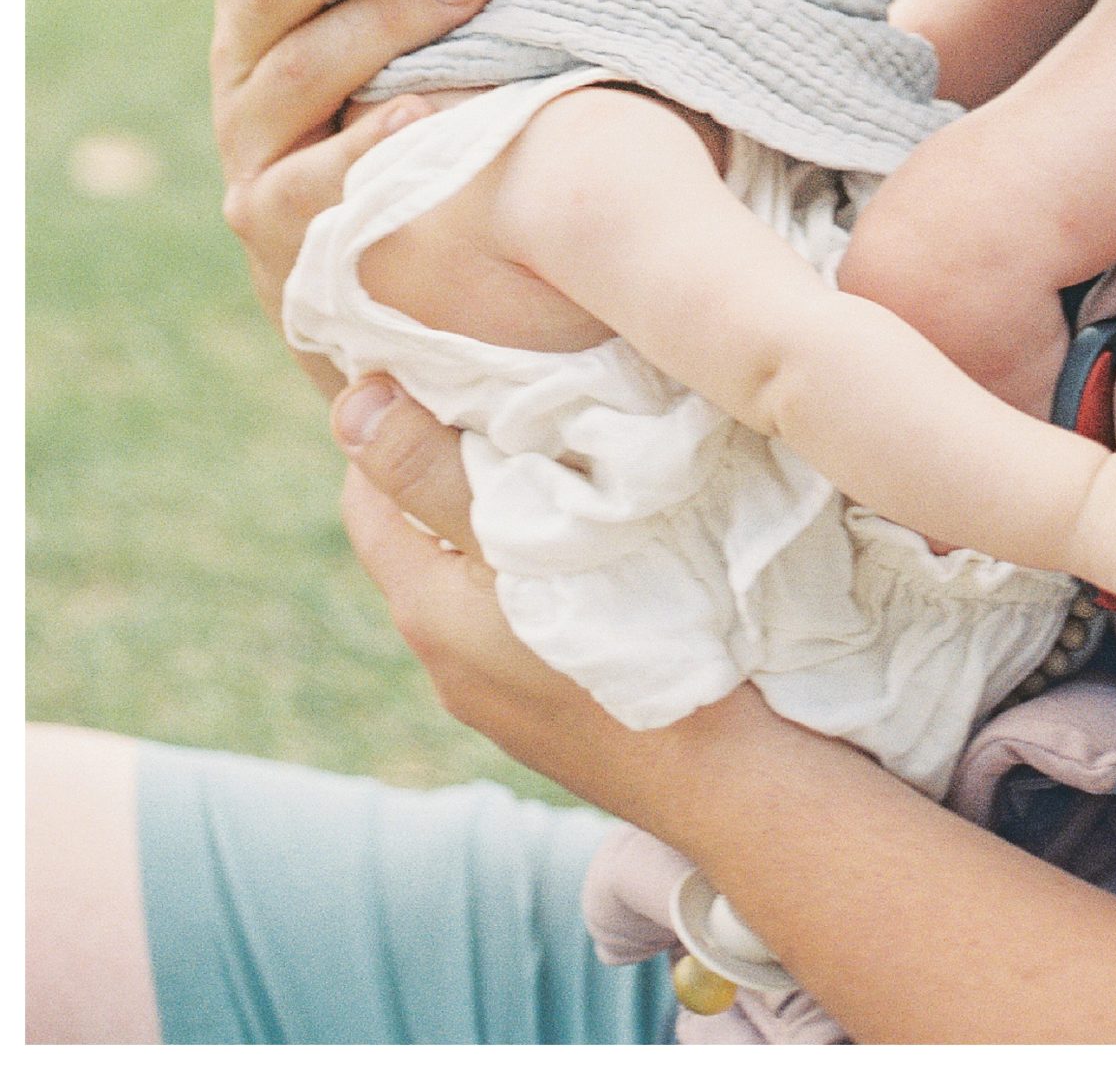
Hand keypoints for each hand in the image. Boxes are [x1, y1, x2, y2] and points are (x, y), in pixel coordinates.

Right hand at [188, 0, 490, 340]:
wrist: (391, 281)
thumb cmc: (425, 110)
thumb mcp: (412, 24)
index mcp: (267, 1)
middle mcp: (244, 63)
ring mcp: (252, 147)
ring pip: (301, 71)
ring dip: (383, 22)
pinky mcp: (277, 227)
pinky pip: (320, 181)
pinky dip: (370, 146)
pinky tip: (428, 113)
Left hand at [332, 377, 772, 821]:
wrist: (730, 776)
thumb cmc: (632, 637)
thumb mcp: (523, 540)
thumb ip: (434, 475)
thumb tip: (348, 405)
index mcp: (427, 608)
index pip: (368, 498)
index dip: (392, 429)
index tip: (444, 376)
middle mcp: (447, 661)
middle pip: (424, 538)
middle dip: (453, 467)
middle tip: (514, 401)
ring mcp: (500, 699)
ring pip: (480, 580)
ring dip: (506, 520)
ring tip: (566, 462)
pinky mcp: (553, 719)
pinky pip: (525, 622)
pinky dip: (544, 572)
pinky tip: (605, 548)